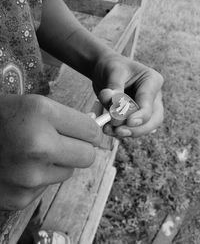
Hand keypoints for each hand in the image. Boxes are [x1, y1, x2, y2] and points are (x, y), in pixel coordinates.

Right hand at [0, 95, 104, 209]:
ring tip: (35, 152)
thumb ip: (68, 118)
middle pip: (88, 156)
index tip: (87, 132)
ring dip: (59, 162)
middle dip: (80, 148)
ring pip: (68, 172)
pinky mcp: (20, 197)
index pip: (91, 130)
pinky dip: (42, 176)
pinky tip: (22, 166)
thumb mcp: (35, 105)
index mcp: (40, 113)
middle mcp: (36, 145)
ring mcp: (28, 175)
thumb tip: (96, 132)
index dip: (91, 131)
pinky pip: (48, 185)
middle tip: (65, 142)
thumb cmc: (4, 117)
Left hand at [93, 52, 163, 137]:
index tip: (129, 121)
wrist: (105, 70)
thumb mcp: (112, 72)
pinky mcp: (135, 116)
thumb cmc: (111, 67)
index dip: (141, 115)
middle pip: (153, 119)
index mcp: (152, 81)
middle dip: (137, 129)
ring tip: (108, 130)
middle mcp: (153, 97)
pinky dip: (120, 131)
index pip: (149, 102)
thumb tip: (114, 107)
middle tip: (118, 132)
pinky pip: (132, 128)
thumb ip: (114, 88)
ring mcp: (146, 108)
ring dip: (127, 132)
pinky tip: (108, 129)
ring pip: (144, 127)